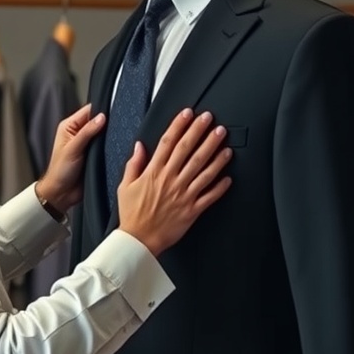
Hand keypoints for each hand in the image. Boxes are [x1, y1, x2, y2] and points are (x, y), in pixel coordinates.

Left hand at [36, 104, 105, 213]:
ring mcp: (87, 144)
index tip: (112, 113)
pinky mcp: (94, 155)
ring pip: (103, 134)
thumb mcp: (73, 149)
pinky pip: (105, 147)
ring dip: (109, 137)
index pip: (88, 111)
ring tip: (116, 138)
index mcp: (69, 127)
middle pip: (97, 121)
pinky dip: (110, 147)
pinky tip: (116, 148)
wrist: (61, 193)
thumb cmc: (60, 172)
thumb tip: (101, 117)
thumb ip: (87, 132)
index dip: (100, 111)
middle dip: (106, 124)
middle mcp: (78, 134)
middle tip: (116, 127)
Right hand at [117, 109, 231, 256]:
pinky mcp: (192, 209)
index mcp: (153, 172)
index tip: (188, 113)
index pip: (168, 142)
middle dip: (200, 132)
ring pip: (202, 169)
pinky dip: (220, 186)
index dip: (179, 125)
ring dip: (215, 154)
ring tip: (224, 142)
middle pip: (188, 150)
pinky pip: (209, 196)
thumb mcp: (125, 186)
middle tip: (210, 120)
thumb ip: (134, 164)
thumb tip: (139, 146)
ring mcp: (183, 194)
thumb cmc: (132, 214)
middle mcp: (170, 180)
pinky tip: (228, 176)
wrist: (138, 240)